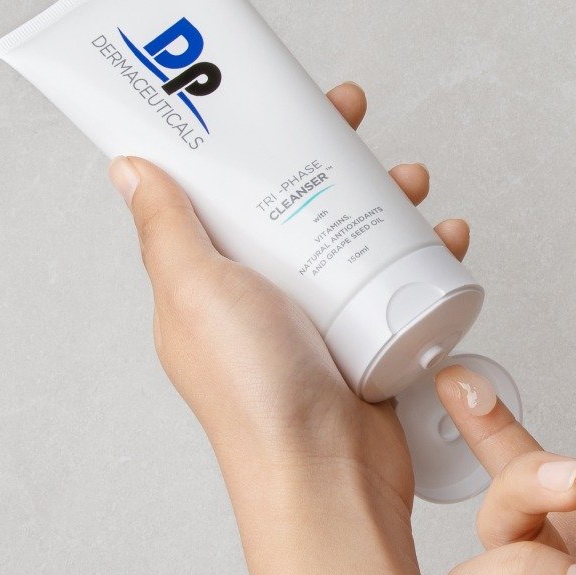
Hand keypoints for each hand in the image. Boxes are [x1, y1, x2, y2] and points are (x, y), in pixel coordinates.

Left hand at [106, 83, 469, 520]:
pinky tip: (447, 237)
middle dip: (329, 152)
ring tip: (411, 179)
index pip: (226, 190)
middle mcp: (263, 297)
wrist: (326, 477)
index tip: (277, 97)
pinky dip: (426, 255)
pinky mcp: (366, 341)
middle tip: (353, 116)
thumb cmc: (254, 393)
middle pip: (298, 201)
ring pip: (356, 235)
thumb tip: (128, 169)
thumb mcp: (196, 292)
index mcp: (211, 282)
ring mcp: (318, 319)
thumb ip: (165, 229)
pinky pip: (399, 282)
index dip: (250, 138)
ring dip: (386, 195)